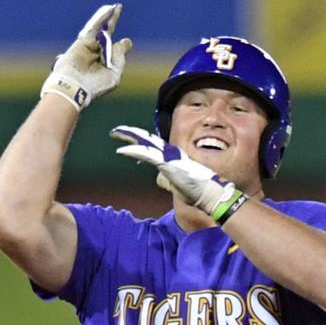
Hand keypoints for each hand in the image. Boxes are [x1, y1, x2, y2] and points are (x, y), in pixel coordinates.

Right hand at [41, 3, 131, 111]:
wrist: (74, 86)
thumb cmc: (95, 86)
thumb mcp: (113, 75)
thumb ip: (119, 59)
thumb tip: (122, 43)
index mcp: (105, 66)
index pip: (114, 52)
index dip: (121, 46)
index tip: (125, 42)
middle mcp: (97, 55)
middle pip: (107, 36)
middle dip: (112, 23)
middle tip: (119, 9)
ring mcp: (89, 47)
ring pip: (100, 29)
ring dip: (108, 17)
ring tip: (116, 7)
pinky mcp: (83, 41)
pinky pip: (94, 27)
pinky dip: (101, 18)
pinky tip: (109, 9)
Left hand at [110, 126, 247, 222]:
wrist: (209, 193)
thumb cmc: (197, 192)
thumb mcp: (178, 185)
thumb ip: (168, 180)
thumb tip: (159, 180)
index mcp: (173, 157)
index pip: (153, 146)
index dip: (140, 143)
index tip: (128, 140)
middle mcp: (171, 153)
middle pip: (147, 140)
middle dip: (132, 134)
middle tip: (117, 130)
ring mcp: (169, 157)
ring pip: (145, 143)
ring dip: (129, 137)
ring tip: (116, 133)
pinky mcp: (167, 164)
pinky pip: (147, 155)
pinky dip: (134, 152)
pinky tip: (122, 150)